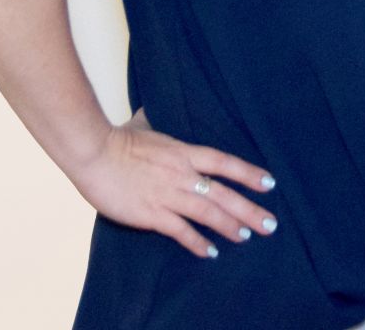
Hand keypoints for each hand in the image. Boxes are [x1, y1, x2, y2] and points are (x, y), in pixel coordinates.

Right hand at [66, 110, 278, 257]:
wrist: (93, 151)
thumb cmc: (116, 137)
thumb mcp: (146, 126)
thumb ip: (158, 124)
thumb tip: (152, 110)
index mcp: (184, 152)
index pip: (225, 163)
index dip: (249, 173)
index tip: (270, 184)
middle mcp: (183, 174)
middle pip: (224, 193)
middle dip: (250, 210)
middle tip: (270, 224)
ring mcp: (168, 194)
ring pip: (208, 213)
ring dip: (230, 226)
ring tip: (246, 237)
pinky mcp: (151, 213)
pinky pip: (180, 231)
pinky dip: (197, 243)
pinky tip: (210, 253)